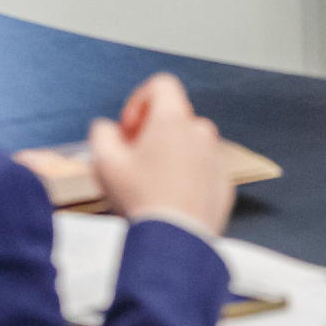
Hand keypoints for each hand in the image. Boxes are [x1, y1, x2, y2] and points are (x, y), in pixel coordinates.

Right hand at [86, 73, 233, 236]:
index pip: (162, 85)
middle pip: (175, 117)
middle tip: (134, 159)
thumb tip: (107, 129)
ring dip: (171, 154)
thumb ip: (101, 133)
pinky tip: (169, 199)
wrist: (175, 241)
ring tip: (151, 183)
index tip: (129, 128)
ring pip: (190, 144)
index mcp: (173, 120)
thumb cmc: (140, 199)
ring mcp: (216, 158)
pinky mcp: (224, 183)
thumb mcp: (104, 163)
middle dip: (152, 132)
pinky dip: (187, 176)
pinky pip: (203, 169)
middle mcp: (201, 132)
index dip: (140, 100)